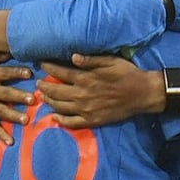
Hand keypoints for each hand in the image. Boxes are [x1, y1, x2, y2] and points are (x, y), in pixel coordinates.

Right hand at [0, 54, 32, 144]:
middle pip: (3, 93)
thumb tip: (12, 49)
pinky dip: (0, 135)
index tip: (29, 73)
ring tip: (26, 120)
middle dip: (18, 96)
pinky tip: (10, 142)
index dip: (16, 72)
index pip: (3, 73)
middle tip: (32, 99)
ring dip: (13, 115)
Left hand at [38, 54, 163, 127]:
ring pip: (60, 107)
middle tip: (37, 82)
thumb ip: (90, 60)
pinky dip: (61, 121)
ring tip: (42, 96)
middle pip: (55, 92)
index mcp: (86, 78)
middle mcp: (82, 95)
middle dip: (43, 86)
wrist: (142, 94)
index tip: (40, 64)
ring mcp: (86, 110)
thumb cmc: (127, 74)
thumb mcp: (110, 61)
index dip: (48, 68)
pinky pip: (72, 123)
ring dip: (48, 101)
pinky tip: (54, 117)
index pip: (60, 73)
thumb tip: (72, 56)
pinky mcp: (92, 120)